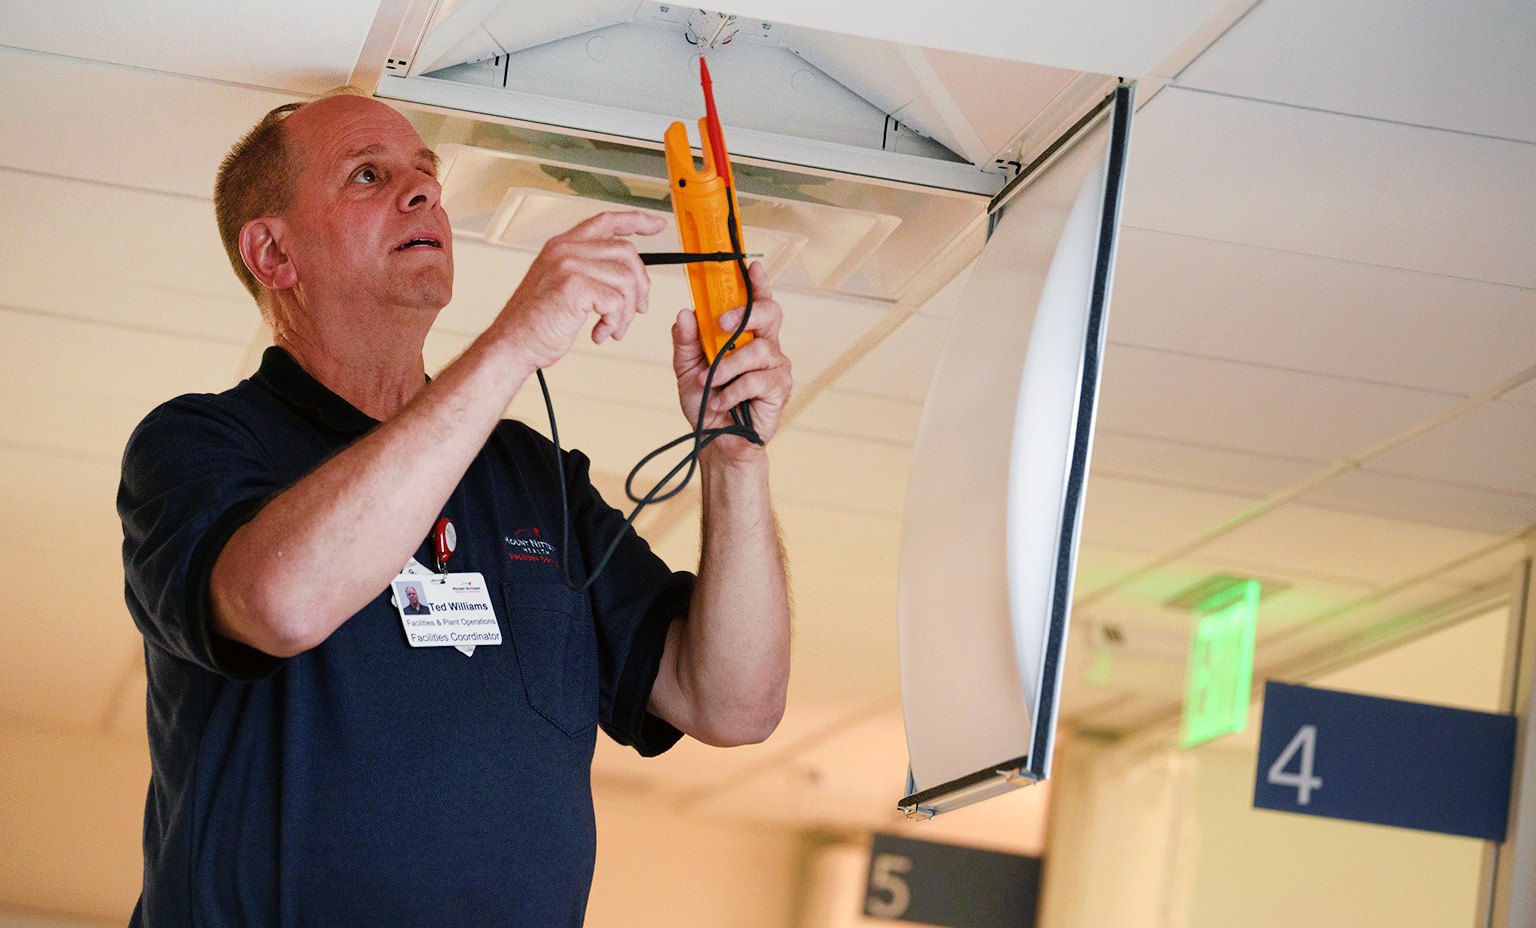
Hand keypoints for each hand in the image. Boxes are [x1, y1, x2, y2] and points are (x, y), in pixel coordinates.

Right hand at [494, 211, 664, 371]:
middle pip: (626, 252)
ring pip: (626, 279)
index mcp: (562, 245)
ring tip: (613, 328)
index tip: (657, 225)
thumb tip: (628, 278)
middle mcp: (565, 249)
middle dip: (640, 284)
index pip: (606, 222)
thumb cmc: (536, 324)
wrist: (512, 344)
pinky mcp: (574, 285)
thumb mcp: (563, 288)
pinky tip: (600, 333)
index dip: (636, 220)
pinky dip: (615, 322)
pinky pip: (617, 301)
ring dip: (627, 312)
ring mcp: (568, 264)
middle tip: (637, 309)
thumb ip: (589, 273)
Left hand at [672, 261, 792, 455]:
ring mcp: (775, 366)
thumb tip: (685, 313)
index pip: (756, 301)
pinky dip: (732, 391)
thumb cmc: (707, 401)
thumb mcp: (687, 368)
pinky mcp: (779, 388)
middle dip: (746, 312)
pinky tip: (721, 402)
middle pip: (769, 313)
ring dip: (726, 367)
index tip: (751, 266)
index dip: (758, 283)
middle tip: (721, 324)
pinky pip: (756, 379)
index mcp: (745, 334)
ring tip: (711, 384)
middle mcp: (765, 345)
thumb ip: (686, 341)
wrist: (716, 440)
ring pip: (756, 350)